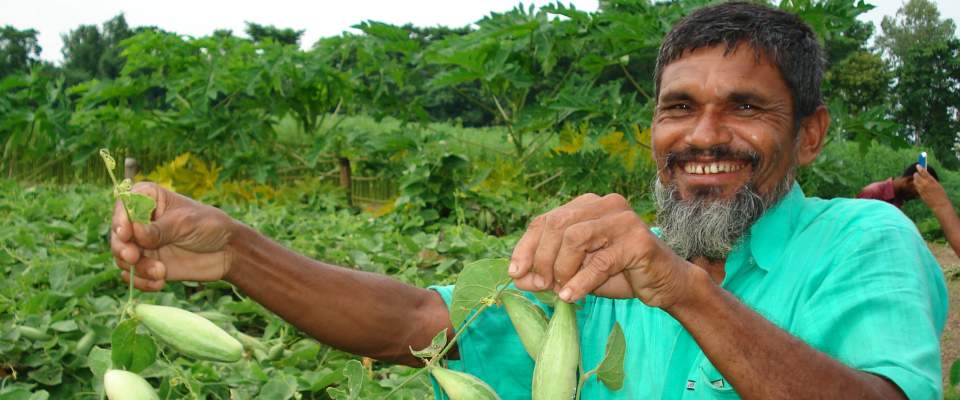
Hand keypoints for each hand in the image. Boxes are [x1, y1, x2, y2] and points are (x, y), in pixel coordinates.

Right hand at [110, 182, 238, 290]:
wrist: (227, 251)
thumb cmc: (209, 226)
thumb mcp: (185, 223)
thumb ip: (160, 229)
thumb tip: (134, 231)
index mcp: (149, 199)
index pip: (124, 205)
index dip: (120, 219)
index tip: (125, 233)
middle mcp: (140, 221)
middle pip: (117, 235)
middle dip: (122, 248)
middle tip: (134, 257)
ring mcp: (142, 244)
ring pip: (122, 258)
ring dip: (137, 268)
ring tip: (160, 272)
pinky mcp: (147, 264)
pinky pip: (133, 276)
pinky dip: (142, 282)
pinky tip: (159, 283)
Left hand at [508, 193, 695, 307]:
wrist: (665, 284)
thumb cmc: (620, 274)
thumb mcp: (576, 273)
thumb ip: (547, 273)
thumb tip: (517, 279)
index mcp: (587, 205)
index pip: (545, 220)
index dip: (526, 247)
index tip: (515, 272)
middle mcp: (605, 205)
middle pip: (557, 225)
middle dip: (542, 259)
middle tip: (541, 285)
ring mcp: (623, 220)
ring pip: (575, 238)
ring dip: (561, 269)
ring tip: (561, 290)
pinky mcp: (638, 241)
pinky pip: (600, 262)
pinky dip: (580, 281)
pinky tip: (572, 296)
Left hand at [914, 167, 950, 209]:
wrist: (939, 204)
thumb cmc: (941, 194)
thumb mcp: (937, 184)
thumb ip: (930, 180)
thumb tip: (925, 175)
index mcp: (931, 180)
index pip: (923, 172)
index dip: (920, 167)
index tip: (918, 165)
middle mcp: (925, 184)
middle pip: (916, 176)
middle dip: (916, 174)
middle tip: (917, 174)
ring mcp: (921, 189)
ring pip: (915, 181)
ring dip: (916, 180)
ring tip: (919, 180)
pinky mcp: (919, 193)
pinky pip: (916, 187)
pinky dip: (917, 185)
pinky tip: (920, 186)